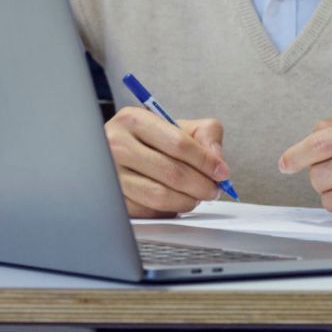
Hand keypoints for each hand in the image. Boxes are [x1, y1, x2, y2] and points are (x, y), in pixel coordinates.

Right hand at [104, 107, 228, 217]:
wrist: (121, 149)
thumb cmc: (153, 138)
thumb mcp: (182, 124)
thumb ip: (207, 134)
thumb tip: (217, 161)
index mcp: (134, 120)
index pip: (179, 144)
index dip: (206, 161)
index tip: (221, 172)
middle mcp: (116, 145)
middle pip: (171, 172)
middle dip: (201, 185)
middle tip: (213, 190)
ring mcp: (110, 174)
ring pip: (159, 195)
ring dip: (186, 200)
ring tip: (196, 196)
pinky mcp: (111, 198)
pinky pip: (146, 211)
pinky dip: (168, 210)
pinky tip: (175, 201)